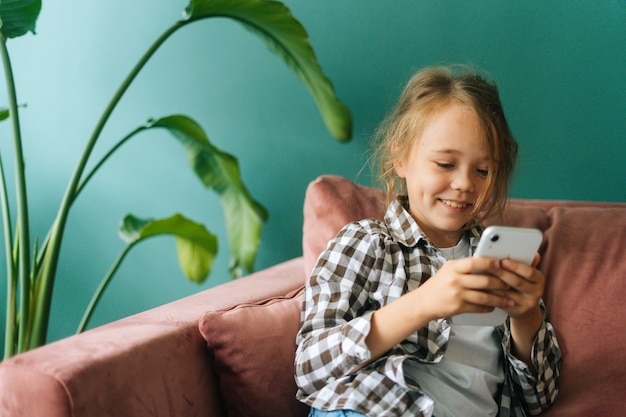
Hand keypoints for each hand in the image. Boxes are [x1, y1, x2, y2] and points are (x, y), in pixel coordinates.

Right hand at [412, 256, 515, 321]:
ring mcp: (457, 294)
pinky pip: (478, 307)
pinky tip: (494, 307)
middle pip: (484, 280)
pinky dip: (488, 308)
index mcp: (453, 267)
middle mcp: (455, 279)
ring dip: (499, 299)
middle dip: (500, 283)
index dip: (489, 263)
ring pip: (485, 296)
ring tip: (509, 300)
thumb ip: (464, 267)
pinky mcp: (458, 307)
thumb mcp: (447, 270)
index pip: (474, 262)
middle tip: (510, 284)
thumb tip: (486, 264)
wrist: (422, 303)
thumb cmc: (437, 286)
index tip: (501, 264)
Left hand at [490, 253, 544, 367]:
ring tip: (482, 276)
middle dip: (501, 273)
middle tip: (488, 267)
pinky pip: (501, 302)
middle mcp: (536, 292)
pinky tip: (482, 289)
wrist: (525, 308)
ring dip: (493, 285)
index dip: (515, 266)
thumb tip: (531, 252)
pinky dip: (491, 295)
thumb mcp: (525, 273)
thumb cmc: (521, 285)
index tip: (503, 260)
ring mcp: (527, 303)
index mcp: (539, 279)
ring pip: (507, 293)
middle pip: (517, 282)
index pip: (529, 272)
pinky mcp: (517, 312)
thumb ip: (525, 262)